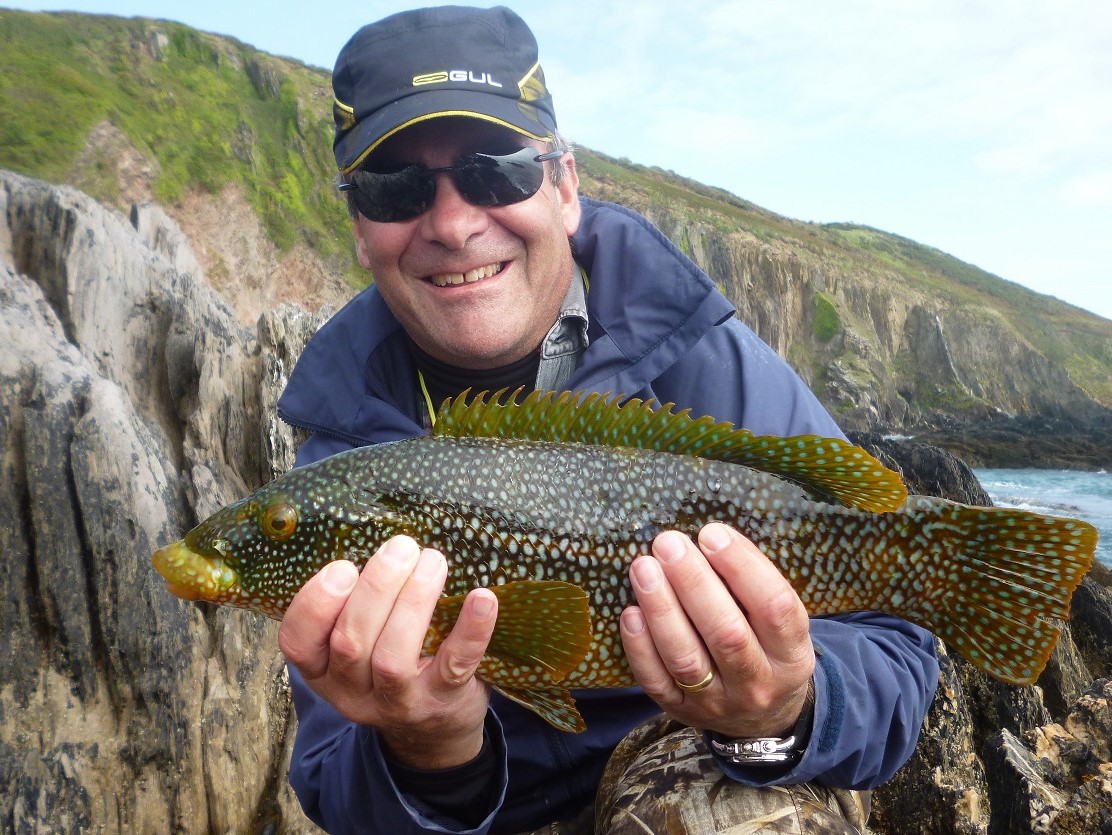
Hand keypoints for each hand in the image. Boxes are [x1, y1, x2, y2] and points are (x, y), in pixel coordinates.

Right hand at [277, 536, 497, 768]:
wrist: (436, 730)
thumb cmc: (394, 664)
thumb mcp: (361, 646)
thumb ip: (356, 606)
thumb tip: (379, 542)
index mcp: (324, 671)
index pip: (298, 644)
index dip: (315, 603)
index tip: (342, 567)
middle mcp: (353, 692)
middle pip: (350, 643)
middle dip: (376, 588)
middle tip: (402, 547)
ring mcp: (398, 701)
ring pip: (392, 657)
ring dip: (413, 601)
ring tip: (432, 561)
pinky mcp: (443, 700)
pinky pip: (455, 664)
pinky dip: (470, 630)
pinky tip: (483, 598)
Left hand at [619, 523, 814, 738]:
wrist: (764, 718)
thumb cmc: (767, 649)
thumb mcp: (781, 624)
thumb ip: (751, 587)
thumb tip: (706, 539)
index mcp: (791, 655)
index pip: (773, 607)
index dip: (742, 566)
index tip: (711, 533)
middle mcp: (758, 683)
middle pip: (726, 633)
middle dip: (693, 582)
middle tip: (668, 543)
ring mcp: (718, 703)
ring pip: (686, 657)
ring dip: (661, 608)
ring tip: (643, 568)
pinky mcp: (682, 712)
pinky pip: (656, 681)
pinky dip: (640, 647)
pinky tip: (631, 612)